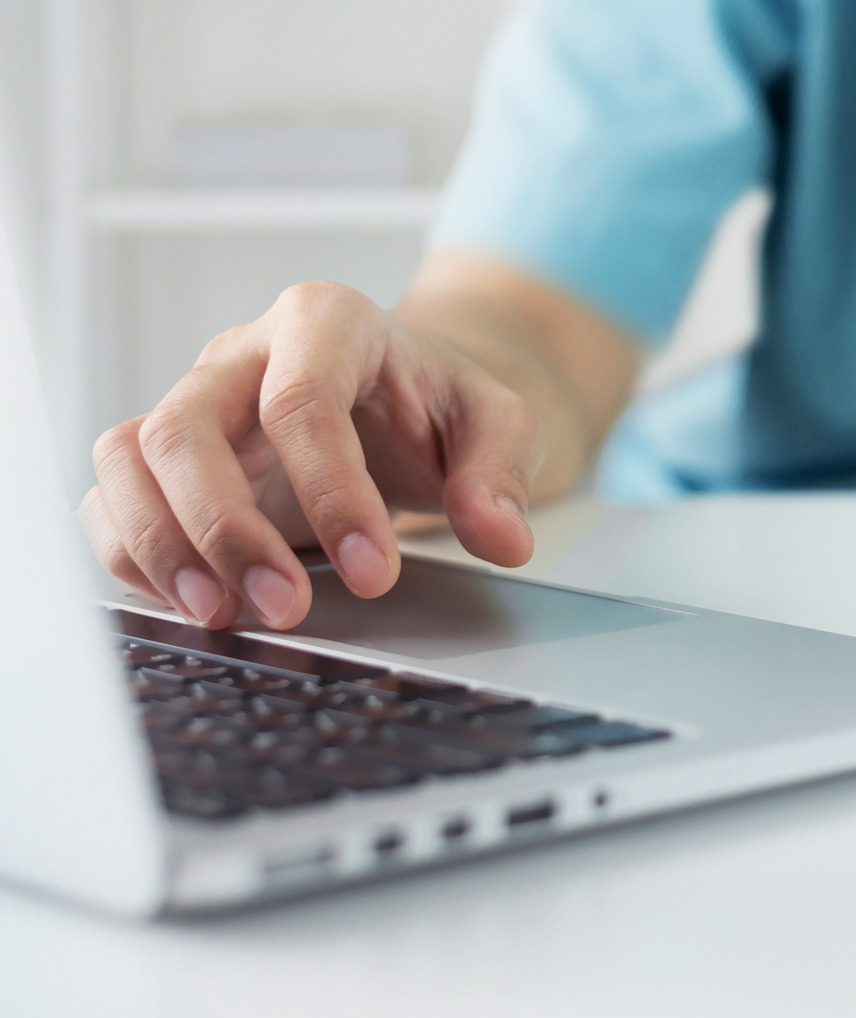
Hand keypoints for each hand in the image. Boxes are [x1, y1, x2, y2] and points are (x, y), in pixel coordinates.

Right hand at [81, 281, 539, 630]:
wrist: (406, 401)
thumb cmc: (440, 407)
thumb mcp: (499, 423)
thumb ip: (502, 473)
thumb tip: (500, 537)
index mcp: (327, 322)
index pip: (302, 399)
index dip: (332, 493)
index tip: (375, 573)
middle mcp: (244, 354)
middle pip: (187, 427)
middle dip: (228, 530)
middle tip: (287, 607)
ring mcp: (195, 400)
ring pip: (129, 456)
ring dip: (164, 545)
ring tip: (223, 615)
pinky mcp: (167, 456)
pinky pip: (111, 495)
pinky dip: (135, 553)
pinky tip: (195, 602)